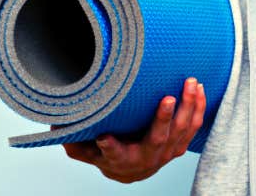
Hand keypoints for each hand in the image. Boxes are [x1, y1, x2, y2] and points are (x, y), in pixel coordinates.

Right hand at [61, 78, 205, 183]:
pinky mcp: (179, 145)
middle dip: (163, 119)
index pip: (113, 154)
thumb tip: (56, 124)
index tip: (105, 137)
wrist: (131, 172)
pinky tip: (200, 89)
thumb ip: (74, 140)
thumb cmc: (107, 155)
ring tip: (190, 83)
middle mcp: (146, 157)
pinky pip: (193, 127)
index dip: (109, 146)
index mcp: (121, 159)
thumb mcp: (87, 151)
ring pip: (182, 130)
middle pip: (157, 139)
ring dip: (188, 107)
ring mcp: (166, 152)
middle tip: (167, 98)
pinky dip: (198, 109)